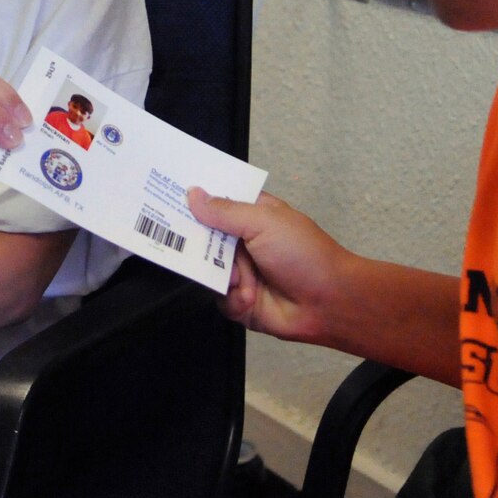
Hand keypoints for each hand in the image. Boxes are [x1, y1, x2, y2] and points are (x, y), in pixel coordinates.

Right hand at [186, 187, 351, 344]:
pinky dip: (234, 299)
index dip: (194, 199)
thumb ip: (225, 211)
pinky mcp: (240, 301)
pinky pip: (219, 298)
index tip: (167, 194)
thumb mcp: (264, 222)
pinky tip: (251, 297)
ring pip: (207, 270)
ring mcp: (241, 272)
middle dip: (198, 242)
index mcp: (251, 215)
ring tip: (243, 278)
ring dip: (225, 275)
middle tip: (183, 240)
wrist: (330, 303)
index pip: (215, 201)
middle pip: (203, 237)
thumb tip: (193, 195)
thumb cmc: (305, 255)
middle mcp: (242, 242)